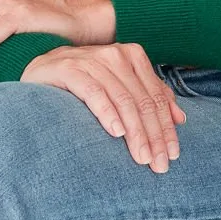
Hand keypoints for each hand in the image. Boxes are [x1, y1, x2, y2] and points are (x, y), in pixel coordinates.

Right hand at [21, 43, 186, 173]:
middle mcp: (115, 55)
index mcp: (132, 56)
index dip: (167, 128)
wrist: (39, 70)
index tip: (173, 155)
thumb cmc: (83, 83)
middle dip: (154, 135)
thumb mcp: (119, 87)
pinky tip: (116, 132)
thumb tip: (181, 118)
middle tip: (159, 164)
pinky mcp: (68, 68)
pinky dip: (107, 112)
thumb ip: (148, 97)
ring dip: (135, 131)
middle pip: (142, 100)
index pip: (156, 97)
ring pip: (123, 99)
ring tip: (142, 157)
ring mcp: (91, 60)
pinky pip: (94, 92)